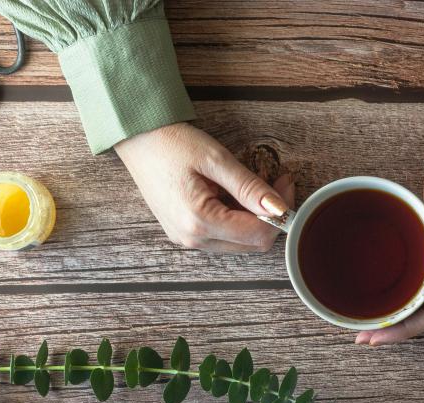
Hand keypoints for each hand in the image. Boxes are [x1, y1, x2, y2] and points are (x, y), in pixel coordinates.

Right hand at [115, 122, 294, 252]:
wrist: (137, 138)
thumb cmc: (171, 143)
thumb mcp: (216, 160)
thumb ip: (250, 188)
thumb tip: (280, 209)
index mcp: (199, 221)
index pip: (259, 233)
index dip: (280, 212)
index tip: (286, 183)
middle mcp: (192, 238)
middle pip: (252, 244)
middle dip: (270, 216)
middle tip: (274, 182)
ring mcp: (187, 239)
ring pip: (239, 243)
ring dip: (253, 218)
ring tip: (248, 185)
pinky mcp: (185, 234)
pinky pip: (223, 236)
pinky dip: (236, 219)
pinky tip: (231, 194)